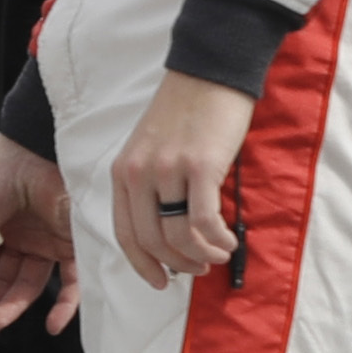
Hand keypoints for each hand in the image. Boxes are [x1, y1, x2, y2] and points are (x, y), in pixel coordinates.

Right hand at [0, 135, 77, 341]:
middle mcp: (21, 237)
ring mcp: (47, 241)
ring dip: (15, 307)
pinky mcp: (73, 243)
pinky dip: (64, 305)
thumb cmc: (0, 175)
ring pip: (32, 284)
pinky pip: (72, 282)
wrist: (37, 154)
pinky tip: (52, 324)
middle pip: (7, 282)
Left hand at [107, 70, 258, 290]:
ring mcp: (168, 170)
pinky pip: (204, 220)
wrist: (209, 72)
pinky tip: (229, 240)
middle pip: (152, 241)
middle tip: (198, 270)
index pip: (124, 233)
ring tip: (218, 254)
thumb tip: (169, 232)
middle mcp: (138, 173)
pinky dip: (218, 239)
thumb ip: (152, 186)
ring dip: (201, 255)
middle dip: (178, 264)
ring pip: (178, 235)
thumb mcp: (151, 149)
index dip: (142, 264)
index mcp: (122, 172)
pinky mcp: (200, 166)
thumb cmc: (186, 112)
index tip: (160, 281)